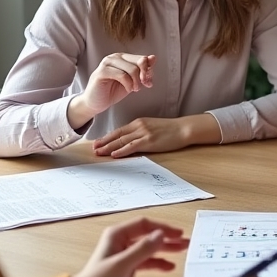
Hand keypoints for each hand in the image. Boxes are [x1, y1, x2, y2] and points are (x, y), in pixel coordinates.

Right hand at [68, 53, 154, 129]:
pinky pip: (122, 75)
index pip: (142, 59)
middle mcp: (115, 57)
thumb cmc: (113, 92)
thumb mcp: (132, 81)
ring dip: (136, 82)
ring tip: (134, 89)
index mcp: (123, 57)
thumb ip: (142, 71)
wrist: (95, 103)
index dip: (149, 71)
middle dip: (145, 76)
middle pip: (139, 61)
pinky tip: (128, 90)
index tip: (149, 83)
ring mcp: (107, 62)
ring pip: (132, 69)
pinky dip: (128, 84)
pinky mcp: (102, 71)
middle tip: (142, 86)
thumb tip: (153, 58)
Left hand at [70, 218, 187, 276]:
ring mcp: (127, 253)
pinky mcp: (129, 265)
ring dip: (166, 249)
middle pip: (150, 235)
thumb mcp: (122, 264)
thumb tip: (161, 235)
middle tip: (186, 241)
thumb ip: (142, 249)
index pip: (145, 225)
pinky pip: (147, 260)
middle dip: (168, 238)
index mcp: (118, 235)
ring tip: (183, 251)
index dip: (163, 228)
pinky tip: (170, 267)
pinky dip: (159, 262)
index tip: (178, 234)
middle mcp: (123, 241)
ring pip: (151, 247)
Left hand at [93, 113, 221, 156]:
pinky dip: (122, 150)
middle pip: (117, 135)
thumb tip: (131, 141)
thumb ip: (141, 132)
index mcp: (138, 122)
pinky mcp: (149, 141)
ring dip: (109, 147)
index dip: (107, 137)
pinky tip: (114, 154)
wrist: (183, 128)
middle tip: (93, 148)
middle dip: (104, 142)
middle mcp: (139, 126)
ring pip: (122, 141)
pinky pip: (132, 146)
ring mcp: (144, 133)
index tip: (98, 142)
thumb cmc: (170, 130)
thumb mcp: (152, 127)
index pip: (119, 130)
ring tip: (99, 152)